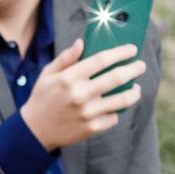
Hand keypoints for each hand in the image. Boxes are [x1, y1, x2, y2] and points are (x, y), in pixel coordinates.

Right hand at [16, 39, 145, 151]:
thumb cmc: (42, 99)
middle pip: (117, 77)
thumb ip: (65, 58)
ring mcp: (87, 112)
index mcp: (69, 78)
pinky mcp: (92, 127)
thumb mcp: (47, 75)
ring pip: (123, 99)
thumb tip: (81, 42)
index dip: (121, 52)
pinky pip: (114, 117)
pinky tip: (113, 107)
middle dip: (134, 69)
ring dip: (134, 91)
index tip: (131, 49)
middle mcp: (80, 94)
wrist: (34, 131)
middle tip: (140, 66)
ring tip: (135, 88)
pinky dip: (116, 111)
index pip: (102, 59)